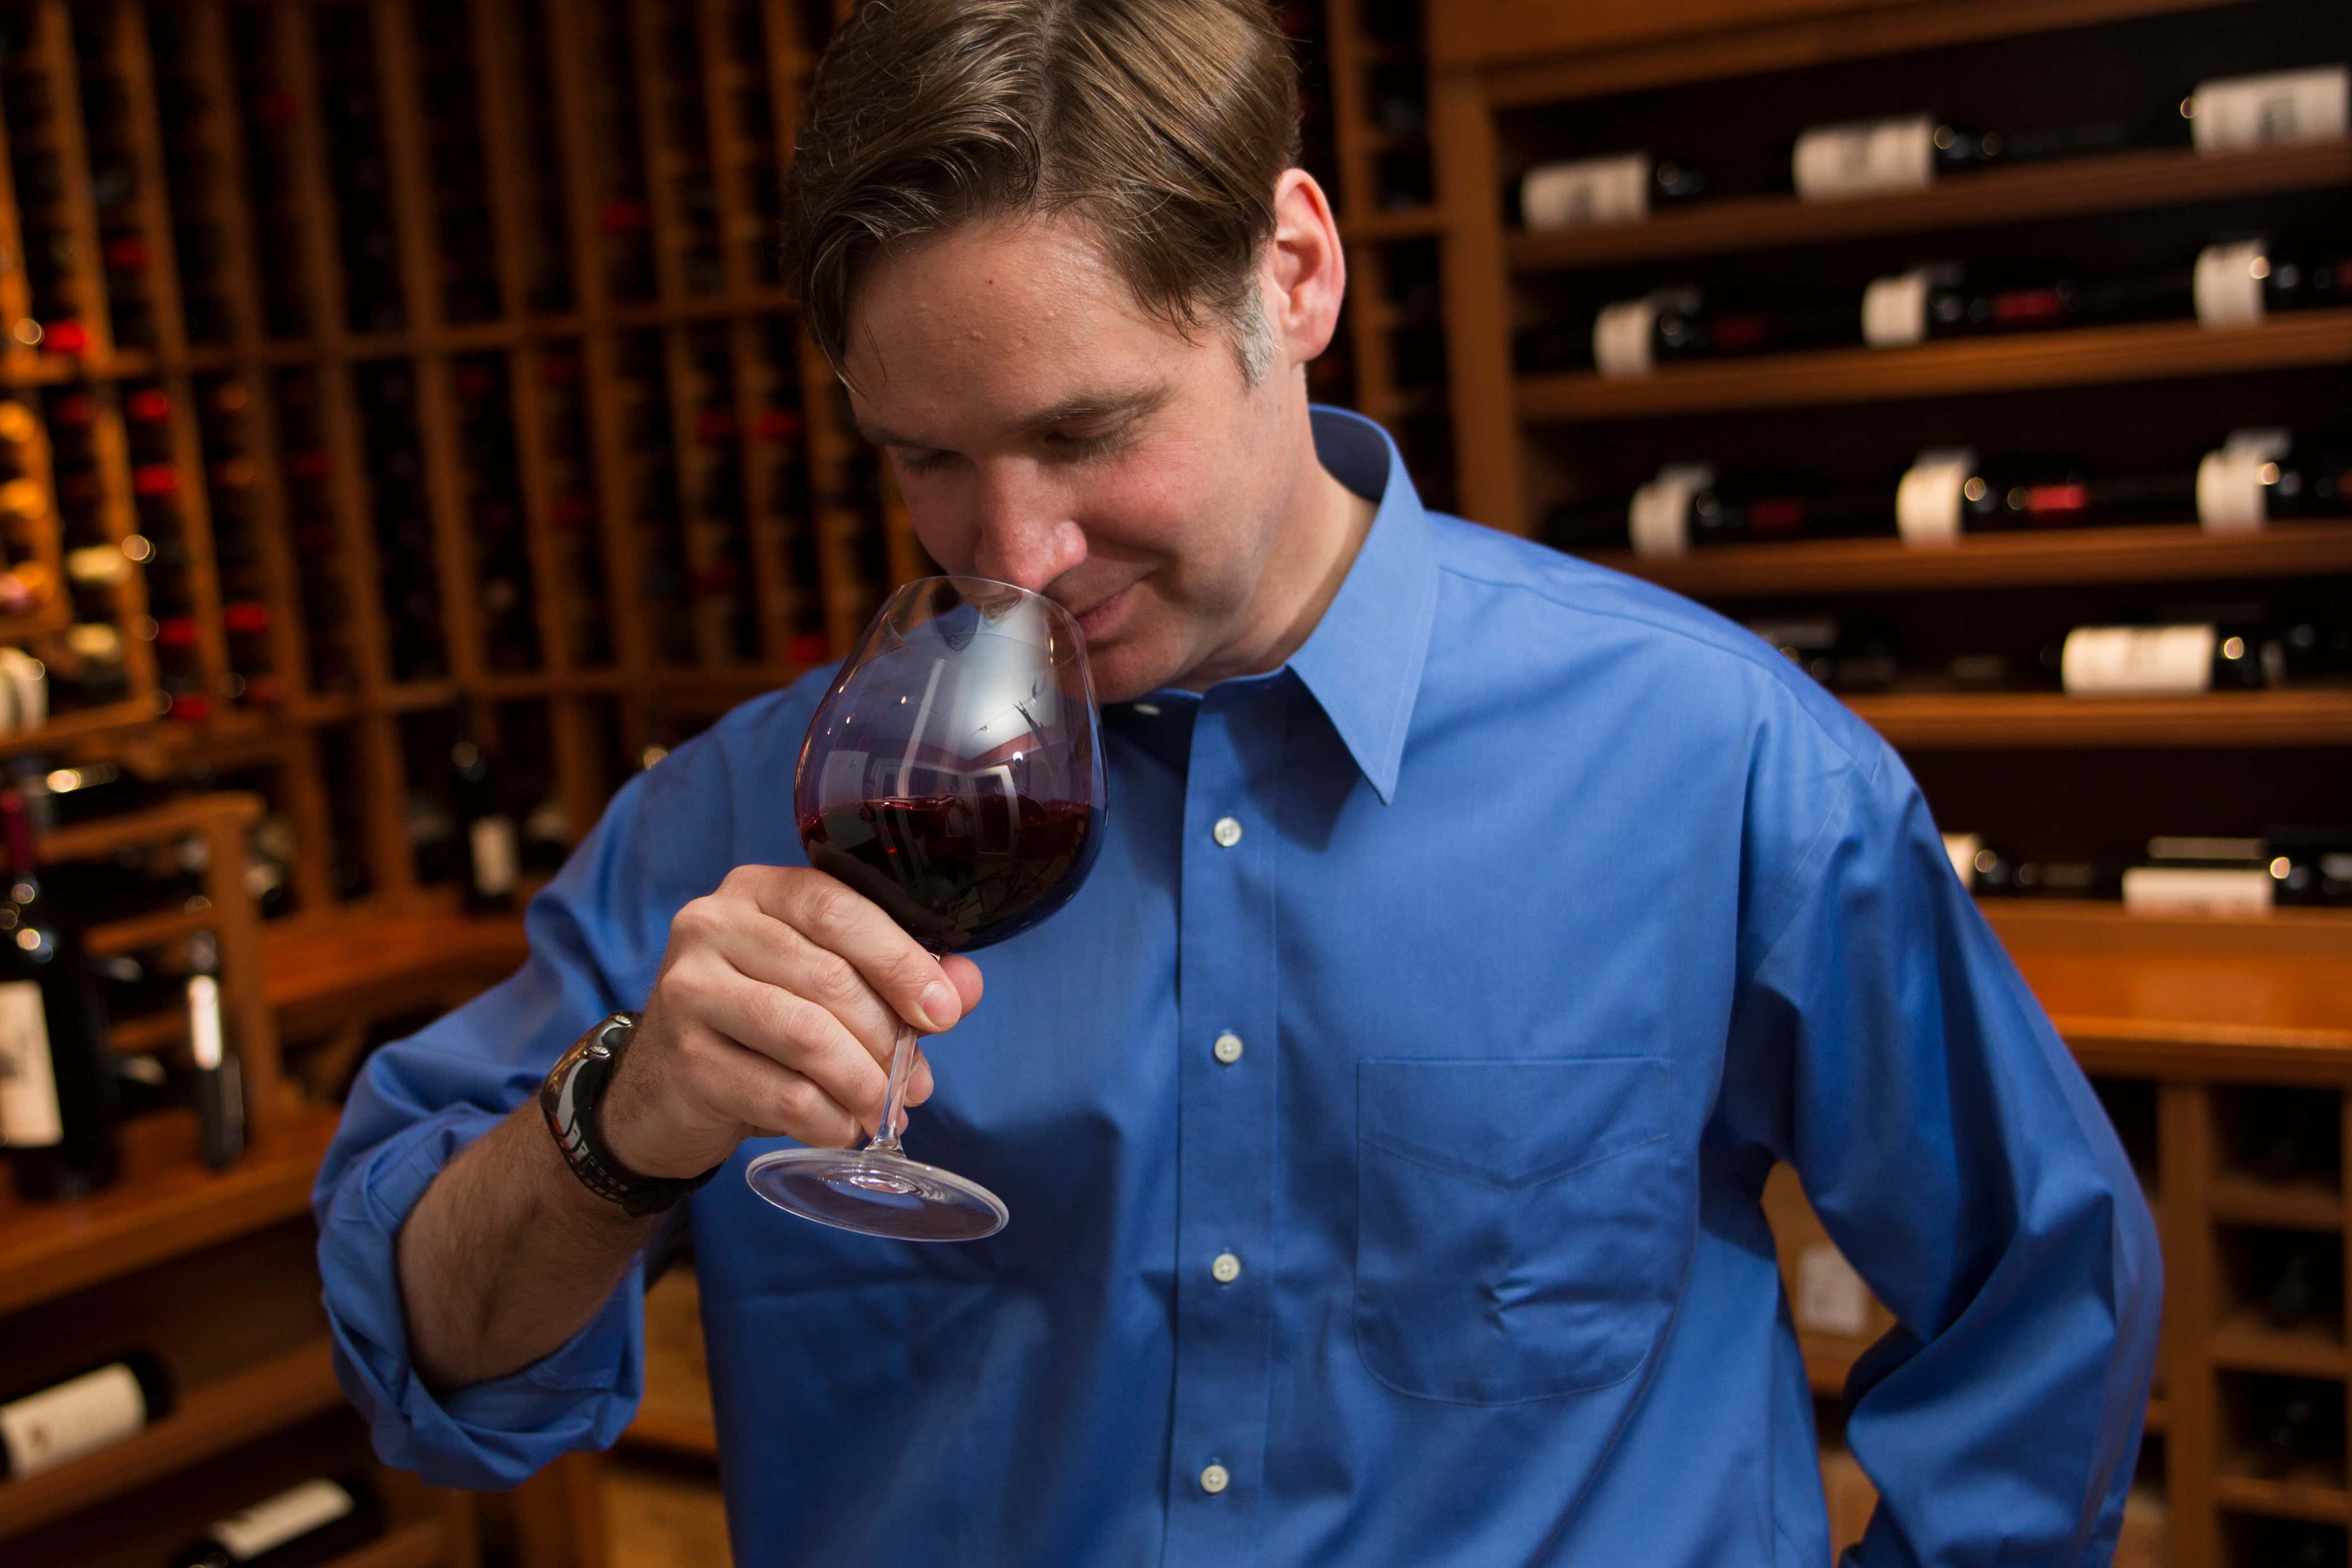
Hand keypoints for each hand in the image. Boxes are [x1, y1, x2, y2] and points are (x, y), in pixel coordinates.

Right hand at [596, 866, 984, 1177]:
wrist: (658, 1088)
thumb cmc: (756, 1026)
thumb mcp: (825, 988)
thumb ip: (897, 977)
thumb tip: (964, 987)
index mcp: (758, 891)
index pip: (839, 908)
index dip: (901, 961)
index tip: (944, 1012)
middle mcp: (712, 925)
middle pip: (829, 977)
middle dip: (888, 1036)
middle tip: (916, 1082)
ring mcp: (689, 990)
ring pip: (806, 1035)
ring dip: (863, 1082)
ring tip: (883, 1109)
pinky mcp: (684, 1059)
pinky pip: (781, 1093)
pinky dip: (828, 1119)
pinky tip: (841, 1128)